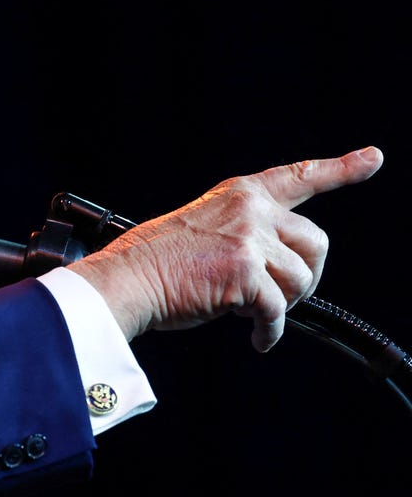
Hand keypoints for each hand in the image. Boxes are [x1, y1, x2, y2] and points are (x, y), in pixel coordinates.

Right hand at [67, 146, 383, 351]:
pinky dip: (269, 332)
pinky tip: (257, 338)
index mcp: (239, 195)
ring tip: (255, 315)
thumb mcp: (204, 227)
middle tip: (284, 296)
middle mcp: (250, 210)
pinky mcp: (246, 274)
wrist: (126, 279)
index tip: (371, 158)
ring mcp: (250, 240)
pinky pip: (277, 312)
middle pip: (316, 242)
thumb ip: (244, 232)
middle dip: (308, 275)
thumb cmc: (154, 261)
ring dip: (284, 306)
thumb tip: (278, 267)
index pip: (299, 175)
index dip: (342, 168)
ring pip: (301, 280)